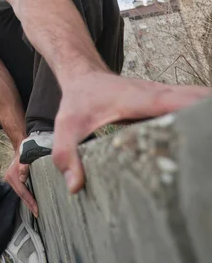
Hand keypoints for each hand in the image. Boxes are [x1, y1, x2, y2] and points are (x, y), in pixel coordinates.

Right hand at [4, 153, 38, 216]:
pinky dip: (26, 196)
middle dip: (29, 205)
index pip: (22, 192)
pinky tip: (32, 202)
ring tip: (36, 211)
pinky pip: (21, 190)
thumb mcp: (26, 156)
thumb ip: (24, 166)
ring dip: (28, 201)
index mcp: (12, 176)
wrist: (22, 146)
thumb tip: (22, 176)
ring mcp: (10, 180)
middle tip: (38, 214)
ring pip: (20, 193)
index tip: (37, 210)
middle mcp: (9, 179)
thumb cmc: (26, 152)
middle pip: (20, 195)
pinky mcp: (14, 180)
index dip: (30, 201)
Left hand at [52, 71, 209, 193]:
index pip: (173, 101)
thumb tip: (74, 186)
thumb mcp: (66, 128)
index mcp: (136, 99)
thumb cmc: (78, 100)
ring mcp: (163, 96)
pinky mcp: (166, 102)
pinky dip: (201, 115)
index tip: (208, 121)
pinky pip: (190, 105)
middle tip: (211, 140)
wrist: (84, 76)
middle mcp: (156, 94)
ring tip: (209, 140)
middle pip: (194, 98)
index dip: (194, 108)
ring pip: (196, 99)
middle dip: (207, 115)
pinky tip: (205, 132)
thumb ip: (66, 156)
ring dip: (206, 115)